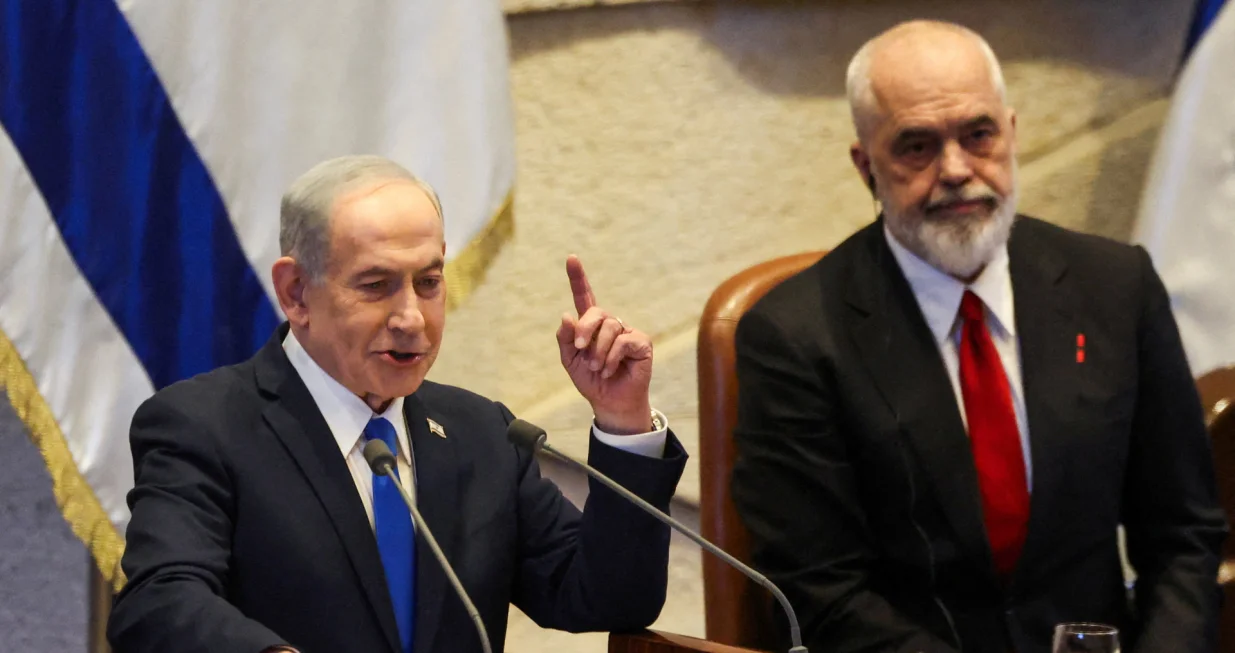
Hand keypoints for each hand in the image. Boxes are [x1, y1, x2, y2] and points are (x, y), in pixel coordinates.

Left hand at [556, 255, 653, 434]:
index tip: (571, 258)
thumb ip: (567, 339)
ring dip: (598, 351)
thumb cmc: (592, 381)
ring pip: (609, 327)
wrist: (610, 403)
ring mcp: (627, 332)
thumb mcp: (571, 361)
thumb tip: (567, 315)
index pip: (584, 297)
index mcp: (591, 325)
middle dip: (585, 330)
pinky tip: (610, 371)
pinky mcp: (641, 342)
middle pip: (596, 312)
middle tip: (581, 350)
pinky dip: (612, 358)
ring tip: (598, 368)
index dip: (578, 277)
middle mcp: (610, 324)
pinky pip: (622, 342)